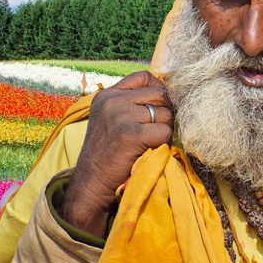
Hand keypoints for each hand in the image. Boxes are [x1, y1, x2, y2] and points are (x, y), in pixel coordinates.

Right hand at [59, 71, 173, 238]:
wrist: (90, 186)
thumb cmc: (106, 155)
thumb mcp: (110, 120)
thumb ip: (130, 104)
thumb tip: (171, 93)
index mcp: (106, 95)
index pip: (143, 76)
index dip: (158, 88)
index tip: (159, 107)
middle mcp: (112, 101)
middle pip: (159, 94)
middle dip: (165, 112)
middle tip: (156, 131)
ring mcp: (120, 116)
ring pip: (165, 114)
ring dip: (164, 131)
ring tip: (149, 143)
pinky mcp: (130, 134)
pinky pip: (164, 132)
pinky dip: (163, 144)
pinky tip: (148, 151)